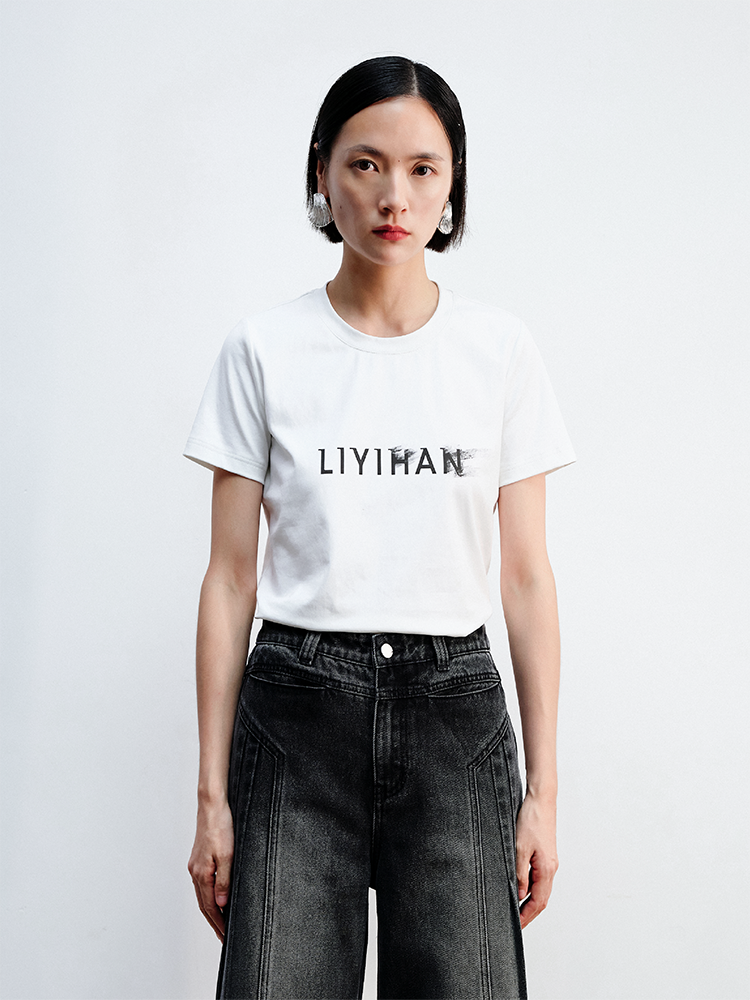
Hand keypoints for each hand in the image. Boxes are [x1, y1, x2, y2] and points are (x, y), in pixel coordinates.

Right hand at [188, 798, 234, 941]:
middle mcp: (195, 872)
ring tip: (220, 923)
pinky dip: (208, 896)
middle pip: (203, 904)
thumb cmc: (221, 826)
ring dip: (211, 911)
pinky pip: (202, 884)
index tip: (225, 937)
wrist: (212, 805)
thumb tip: (220, 905)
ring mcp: (195, 865)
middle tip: (223, 938)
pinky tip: (215, 898)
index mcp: (202, 873)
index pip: (209, 907)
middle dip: (214, 922)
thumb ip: (224, 882)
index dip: (218, 923)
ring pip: (202, 895)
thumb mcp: (228, 855)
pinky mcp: (199, 858)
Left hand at [515, 792, 558, 928]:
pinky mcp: (545, 855)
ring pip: (541, 889)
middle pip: (542, 899)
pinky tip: (520, 889)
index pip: (538, 902)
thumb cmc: (531, 820)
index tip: (516, 927)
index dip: (527, 917)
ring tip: (515, 910)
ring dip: (530, 902)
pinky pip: (540, 878)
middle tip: (515, 925)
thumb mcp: (519, 848)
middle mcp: (551, 868)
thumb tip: (518, 895)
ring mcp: (549, 862)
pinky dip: (531, 888)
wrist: (541, 800)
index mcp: (546, 869)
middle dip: (529, 914)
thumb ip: (519, 874)